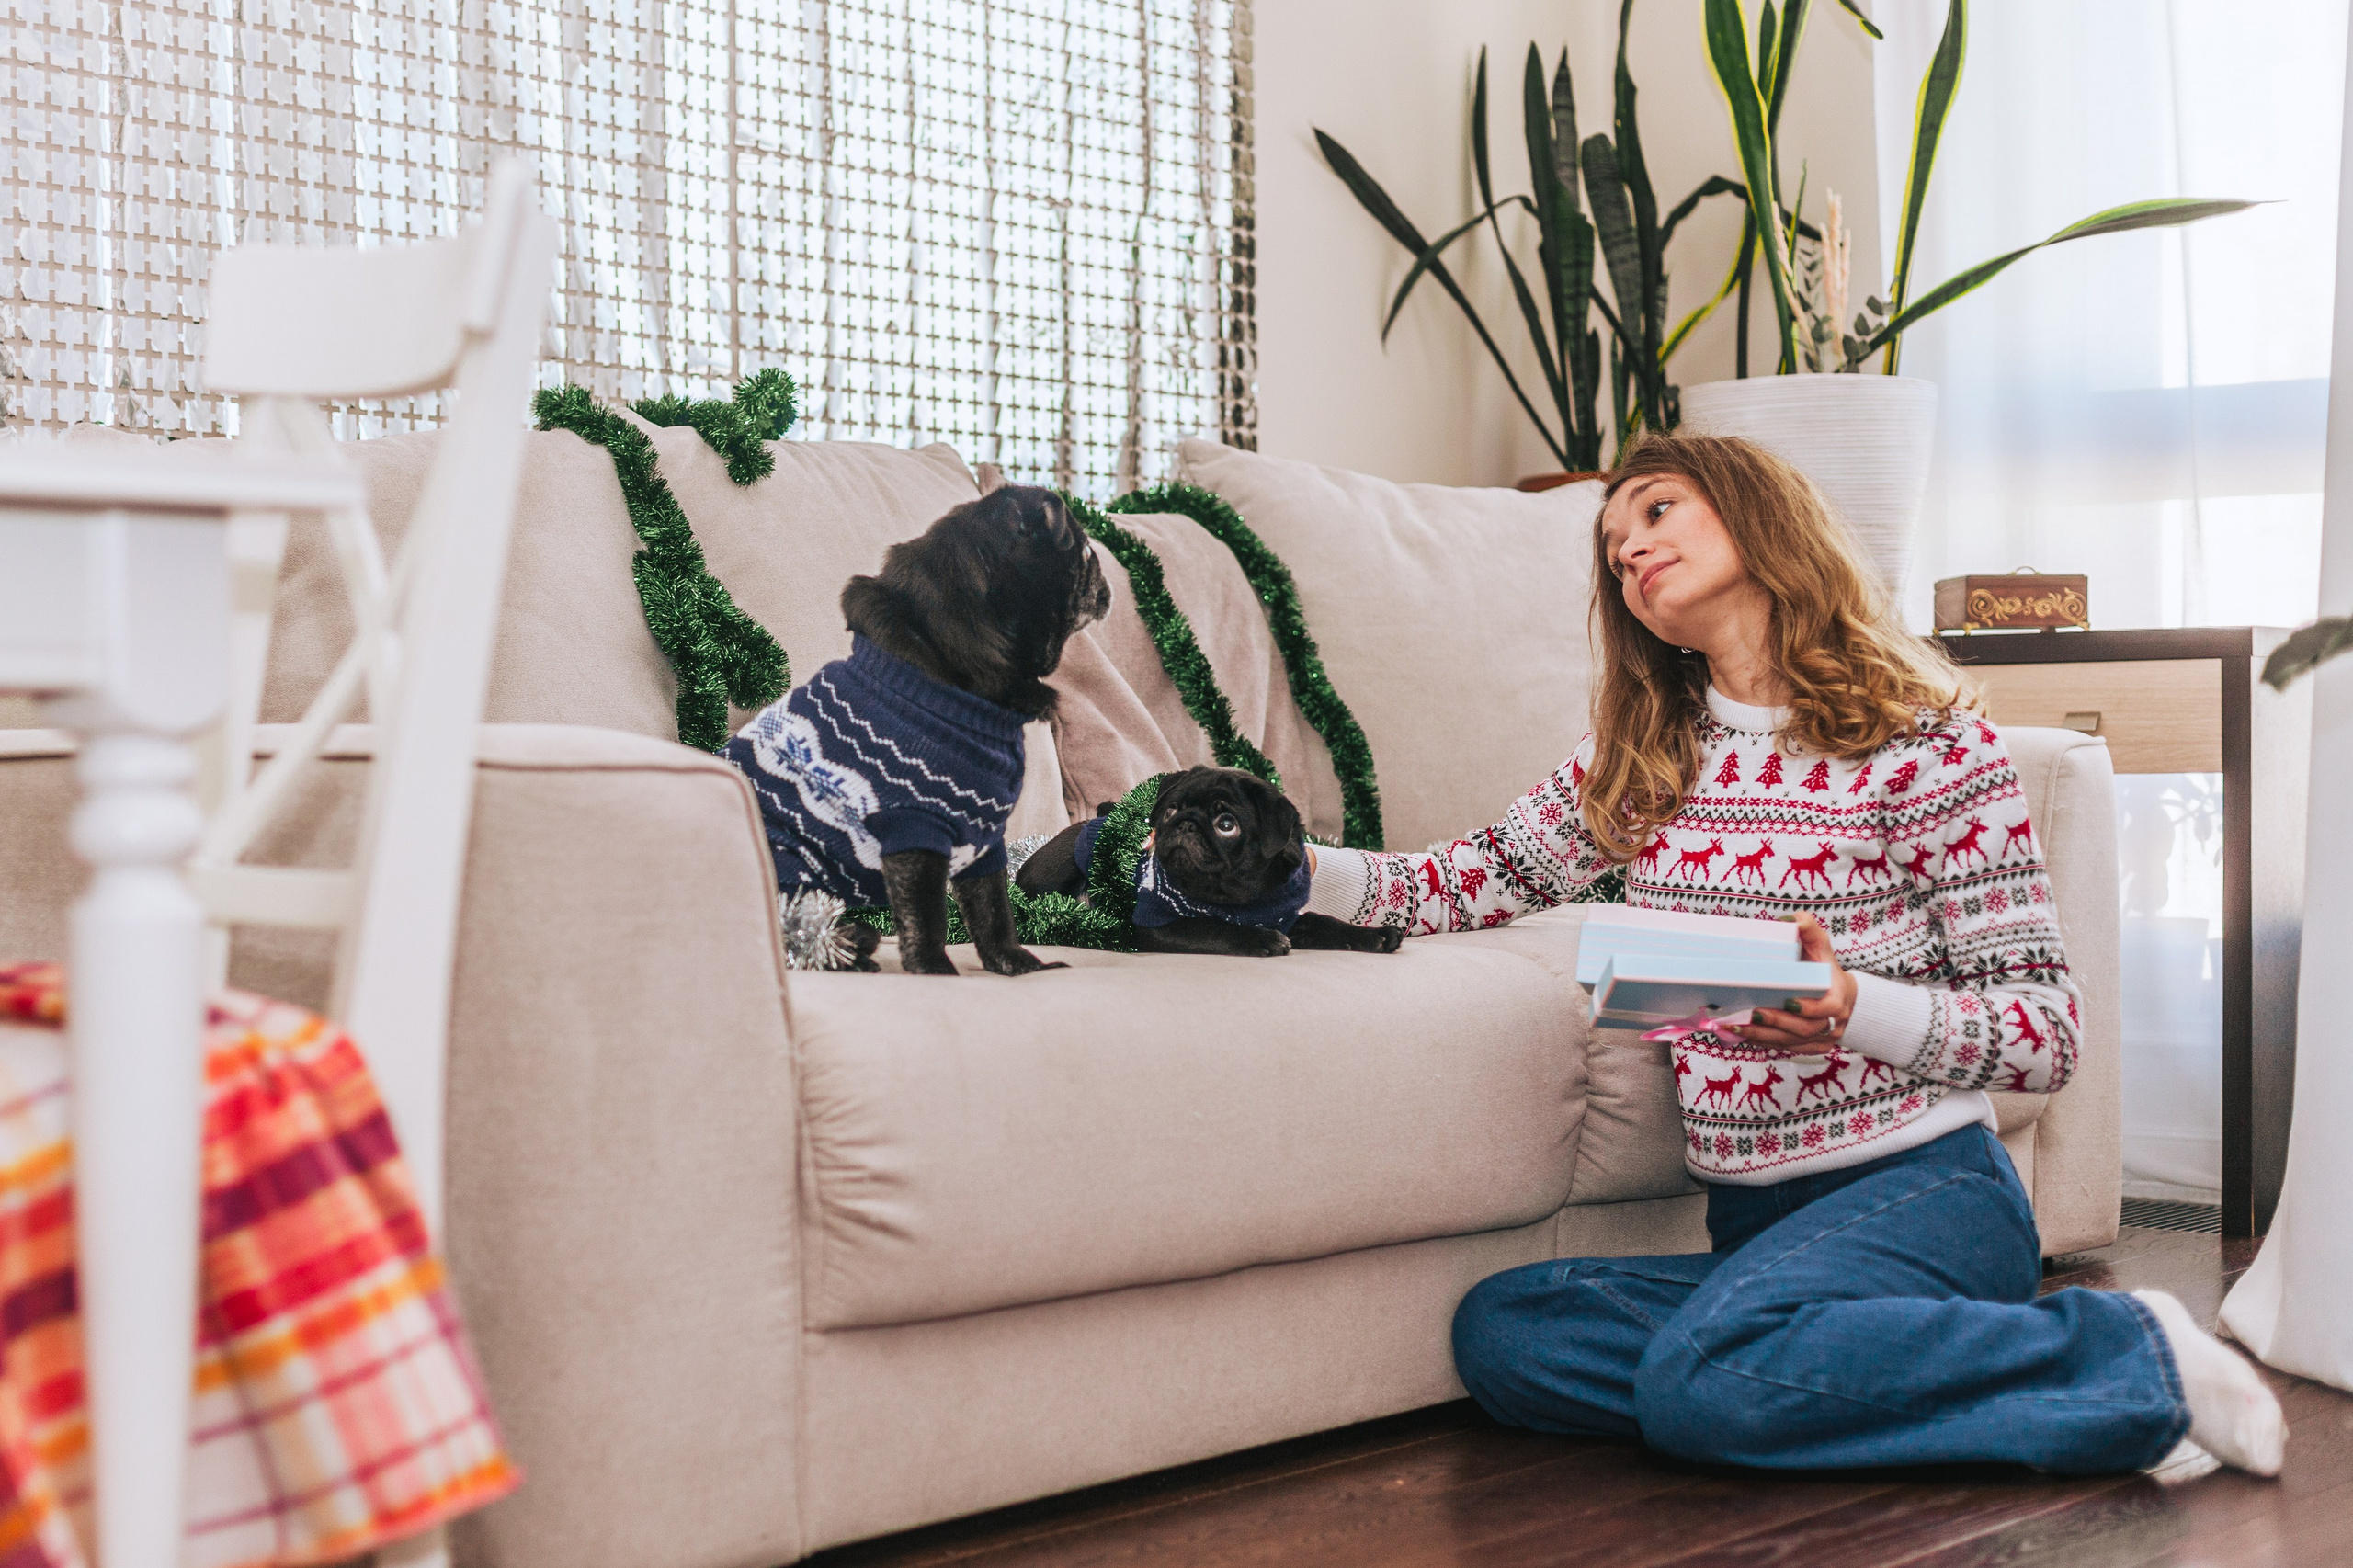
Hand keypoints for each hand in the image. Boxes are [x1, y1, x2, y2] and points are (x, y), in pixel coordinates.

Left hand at [1726, 914, 1855, 1050]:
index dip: (1809, 1009)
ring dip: (1764, 1036)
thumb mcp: (1821, 946)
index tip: (1788, 1002)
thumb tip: (1790, 920)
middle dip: (1777, 1024)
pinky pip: (1789, 1048)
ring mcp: (1824, 1038)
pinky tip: (1745, 1034)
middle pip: (1805, 1030)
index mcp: (1838, 998)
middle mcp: (1833, 1022)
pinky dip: (1766, 1043)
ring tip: (1736, 1026)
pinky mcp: (1812, 1047)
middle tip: (1751, 1014)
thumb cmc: (1826, 968)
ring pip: (1793, 1042)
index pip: (1828, 1009)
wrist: (1842, 994)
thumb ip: (1809, 930)